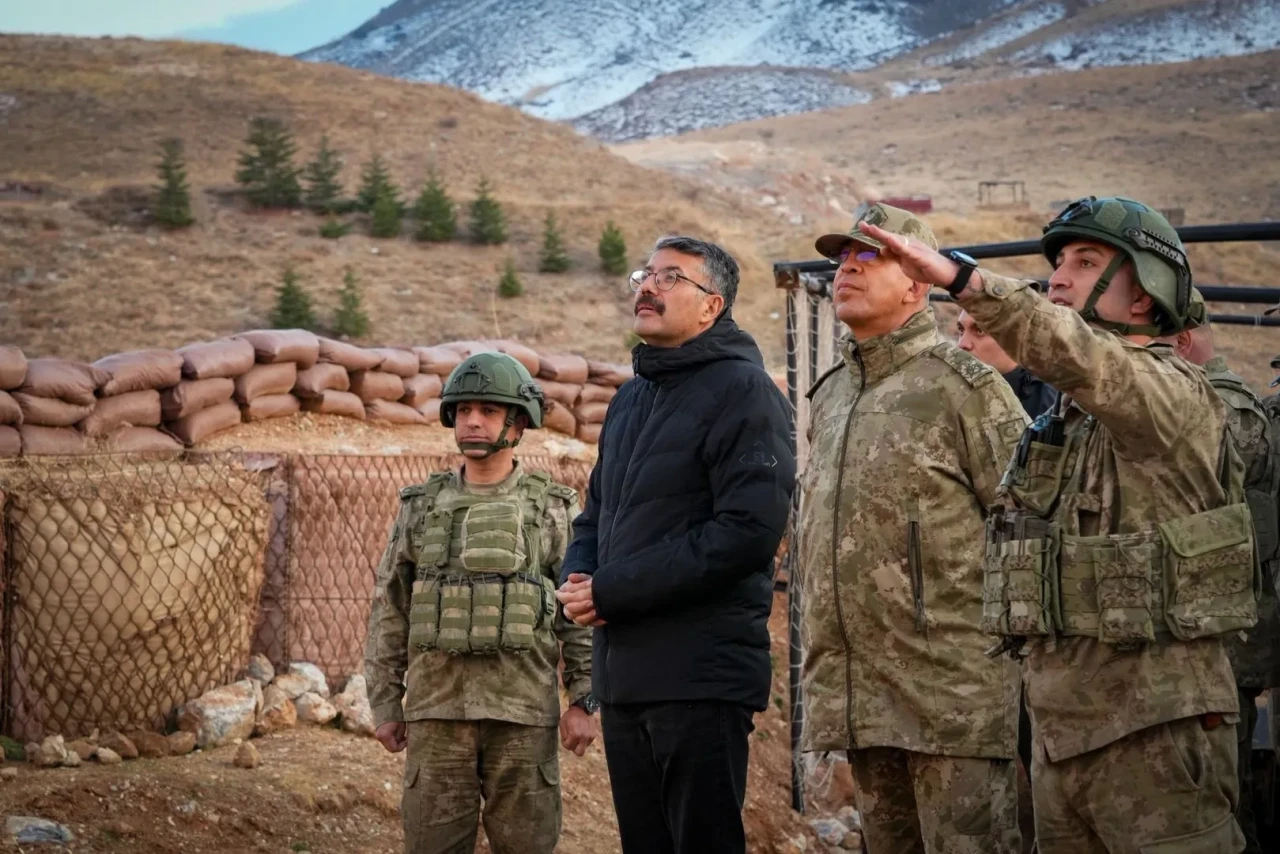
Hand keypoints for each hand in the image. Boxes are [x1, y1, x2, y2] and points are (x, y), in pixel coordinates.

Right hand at [375, 721, 406, 753]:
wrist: (387, 709)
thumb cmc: (396, 718)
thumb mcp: (401, 728)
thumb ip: (400, 738)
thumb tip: (402, 743)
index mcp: (385, 736)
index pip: (394, 749)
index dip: (401, 747)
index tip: (406, 741)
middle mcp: (380, 738)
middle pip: (390, 748)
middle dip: (398, 746)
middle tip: (405, 739)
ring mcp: (378, 737)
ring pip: (388, 745)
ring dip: (395, 743)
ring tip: (402, 736)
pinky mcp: (379, 735)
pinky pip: (386, 742)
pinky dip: (392, 740)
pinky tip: (397, 735)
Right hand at [556, 573, 605, 626]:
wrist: (596, 591)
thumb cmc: (588, 584)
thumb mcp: (584, 579)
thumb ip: (578, 578)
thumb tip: (570, 577)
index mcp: (565, 597)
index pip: (565, 599)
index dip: (572, 597)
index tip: (583, 593)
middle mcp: (569, 608)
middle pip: (570, 611)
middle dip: (581, 606)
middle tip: (591, 602)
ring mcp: (577, 617)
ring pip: (579, 620)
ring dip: (588, 616)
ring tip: (596, 611)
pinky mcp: (587, 622)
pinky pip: (591, 624)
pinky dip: (597, 622)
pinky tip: (603, 618)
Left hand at [559, 705, 596, 756]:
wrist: (583, 707)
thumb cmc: (570, 716)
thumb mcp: (562, 724)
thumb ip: (564, 736)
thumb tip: (568, 744)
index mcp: (575, 734)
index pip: (568, 747)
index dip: (565, 743)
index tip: (566, 737)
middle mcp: (584, 737)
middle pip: (580, 753)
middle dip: (575, 748)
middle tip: (572, 741)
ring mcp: (590, 736)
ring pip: (584, 747)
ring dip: (580, 743)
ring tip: (577, 733)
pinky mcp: (594, 734)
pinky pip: (588, 742)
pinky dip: (584, 739)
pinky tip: (582, 731)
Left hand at [857, 221, 978, 291]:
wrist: (945, 274)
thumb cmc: (926, 268)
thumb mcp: (905, 264)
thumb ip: (895, 255)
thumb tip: (882, 249)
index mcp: (904, 246)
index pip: (886, 238)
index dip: (874, 233)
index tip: (861, 226)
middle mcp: (909, 244)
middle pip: (889, 236)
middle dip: (875, 231)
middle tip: (861, 224)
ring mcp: (915, 249)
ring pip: (897, 241)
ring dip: (884, 235)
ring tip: (872, 229)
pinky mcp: (921, 256)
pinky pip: (908, 251)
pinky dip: (899, 246)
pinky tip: (891, 242)